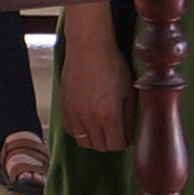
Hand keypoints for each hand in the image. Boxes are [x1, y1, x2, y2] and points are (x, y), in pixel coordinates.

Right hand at [60, 12, 125, 153]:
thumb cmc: (112, 65)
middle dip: (110, 142)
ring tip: (101, 127)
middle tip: (116, 131)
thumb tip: (130, 134)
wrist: (88, 47)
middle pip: (100, 147)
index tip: (126, 134)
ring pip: (84, 142)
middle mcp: (88, 118)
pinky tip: (87, 121)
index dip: (124, 141)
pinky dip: (80, 131)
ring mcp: (74, 114)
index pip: (116, 145)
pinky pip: (71, 131)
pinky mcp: (64, 108)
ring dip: (94, 139)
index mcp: (108, 115)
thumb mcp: (128, 91)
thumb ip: (129, 116)